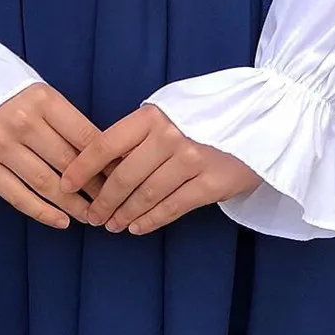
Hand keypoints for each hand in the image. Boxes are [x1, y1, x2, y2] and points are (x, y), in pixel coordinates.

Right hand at [0, 82, 103, 229]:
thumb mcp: (33, 89)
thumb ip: (60, 116)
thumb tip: (98, 148)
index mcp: (42, 98)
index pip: (86, 136)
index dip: (108, 161)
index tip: (123, 176)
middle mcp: (23, 122)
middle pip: (70, 163)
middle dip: (96, 188)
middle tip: (112, 204)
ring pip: (46, 184)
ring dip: (73, 205)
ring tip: (91, 217)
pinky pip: (16, 195)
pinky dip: (42, 212)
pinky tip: (61, 222)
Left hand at [60, 104, 261, 234]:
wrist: (267, 115)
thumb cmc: (213, 112)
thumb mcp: (175, 107)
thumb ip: (144, 128)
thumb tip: (107, 159)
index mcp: (155, 114)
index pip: (106, 144)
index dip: (82, 167)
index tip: (66, 184)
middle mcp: (170, 136)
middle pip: (123, 177)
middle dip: (103, 200)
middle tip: (93, 215)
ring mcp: (192, 160)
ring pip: (146, 195)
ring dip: (124, 214)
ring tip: (112, 225)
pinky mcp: (212, 183)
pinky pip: (173, 207)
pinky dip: (151, 220)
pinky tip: (138, 227)